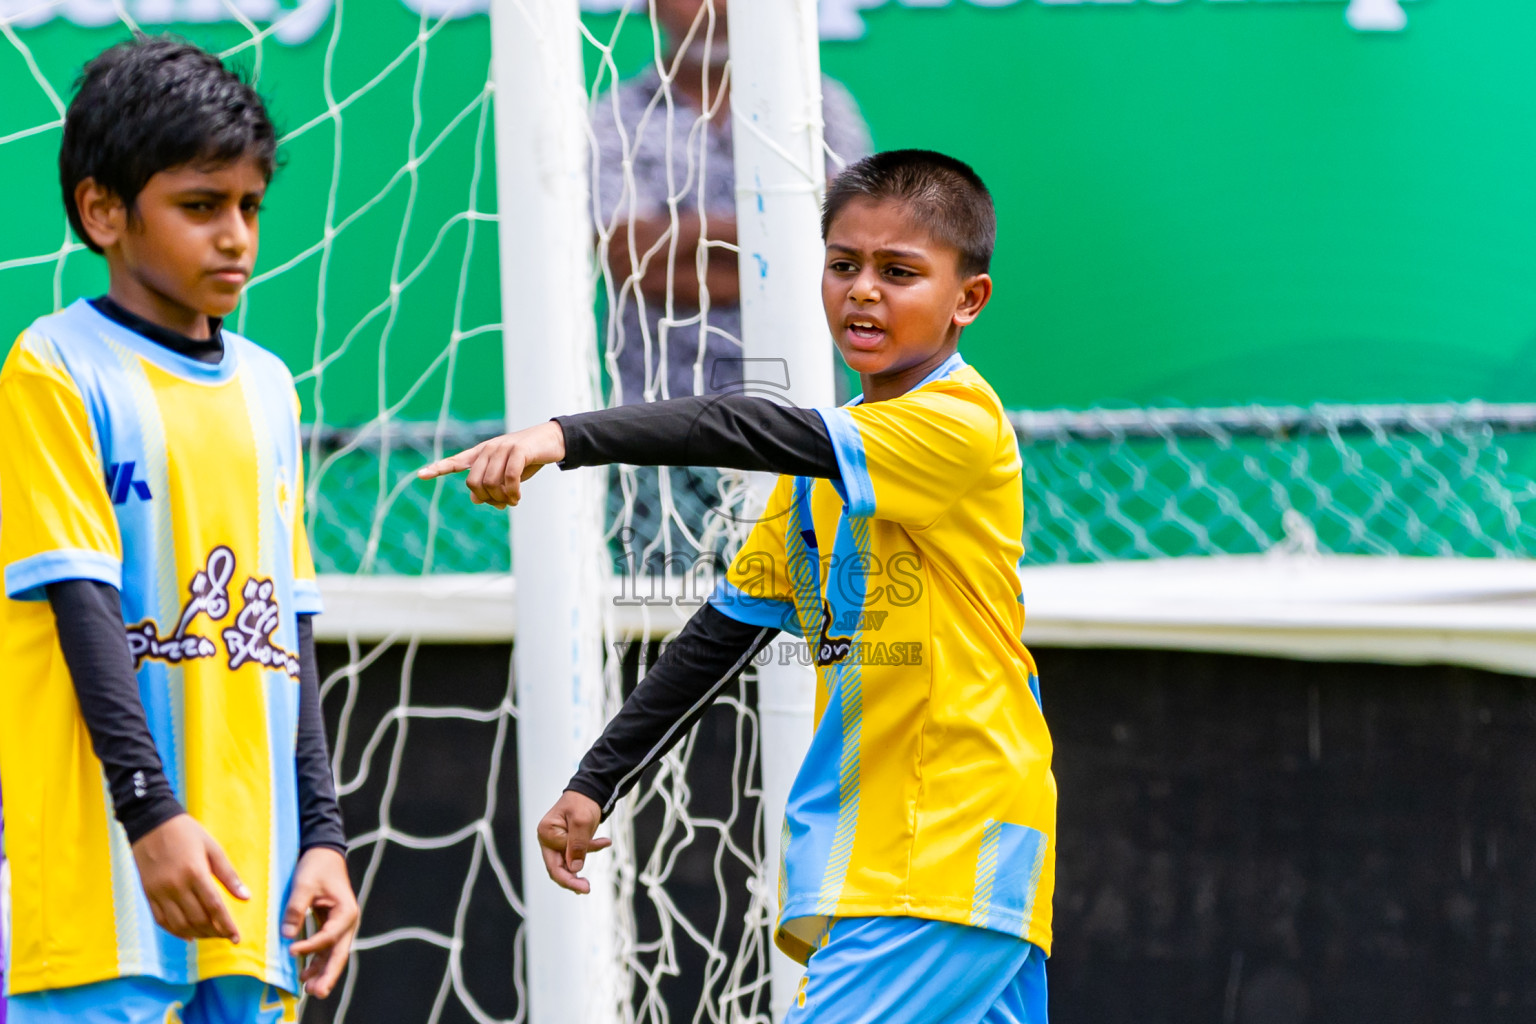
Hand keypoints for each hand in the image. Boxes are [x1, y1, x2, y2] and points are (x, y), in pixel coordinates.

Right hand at [131, 813, 248, 942]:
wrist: (151, 824)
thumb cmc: (187, 833)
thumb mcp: (212, 848)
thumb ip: (229, 875)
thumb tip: (246, 898)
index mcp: (195, 872)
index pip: (214, 907)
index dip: (226, 925)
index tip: (236, 938)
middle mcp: (175, 886)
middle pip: (197, 919)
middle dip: (214, 932)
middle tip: (226, 936)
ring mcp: (159, 892)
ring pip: (179, 924)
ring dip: (197, 934)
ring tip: (211, 936)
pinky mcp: (148, 894)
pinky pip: (161, 920)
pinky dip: (175, 931)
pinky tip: (188, 935)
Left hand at [282, 847, 359, 998]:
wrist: (324, 852)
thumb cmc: (316, 866)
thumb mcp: (304, 883)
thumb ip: (296, 909)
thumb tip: (286, 936)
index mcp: (346, 911)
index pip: (329, 936)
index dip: (311, 946)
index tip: (291, 951)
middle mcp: (347, 921)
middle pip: (339, 953)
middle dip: (329, 974)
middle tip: (317, 992)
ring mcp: (340, 925)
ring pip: (334, 954)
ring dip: (323, 971)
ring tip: (309, 989)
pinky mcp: (331, 925)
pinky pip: (326, 948)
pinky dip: (317, 960)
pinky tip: (305, 973)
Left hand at [416, 420, 566, 508]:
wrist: (553, 441)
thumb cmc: (529, 459)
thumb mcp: (507, 475)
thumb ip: (490, 484)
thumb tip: (474, 499)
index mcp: (482, 453)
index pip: (456, 461)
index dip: (438, 468)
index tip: (420, 475)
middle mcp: (488, 449)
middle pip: (474, 483)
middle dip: (487, 499)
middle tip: (503, 504)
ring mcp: (502, 448)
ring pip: (491, 483)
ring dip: (502, 498)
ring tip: (513, 501)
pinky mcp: (517, 451)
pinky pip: (508, 479)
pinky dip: (512, 493)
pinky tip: (517, 498)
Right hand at [537, 790, 610, 893]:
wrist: (590, 789)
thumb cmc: (583, 802)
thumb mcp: (582, 822)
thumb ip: (578, 845)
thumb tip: (574, 869)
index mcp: (546, 833)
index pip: (556, 862)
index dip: (570, 875)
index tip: (586, 885)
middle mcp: (547, 839)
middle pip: (555, 867)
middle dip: (570, 880)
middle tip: (586, 890)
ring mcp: (555, 841)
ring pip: (565, 864)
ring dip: (577, 872)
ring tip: (587, 884)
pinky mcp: (566, 841)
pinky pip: (574, 855)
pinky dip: (588, 852)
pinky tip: (604, 843)